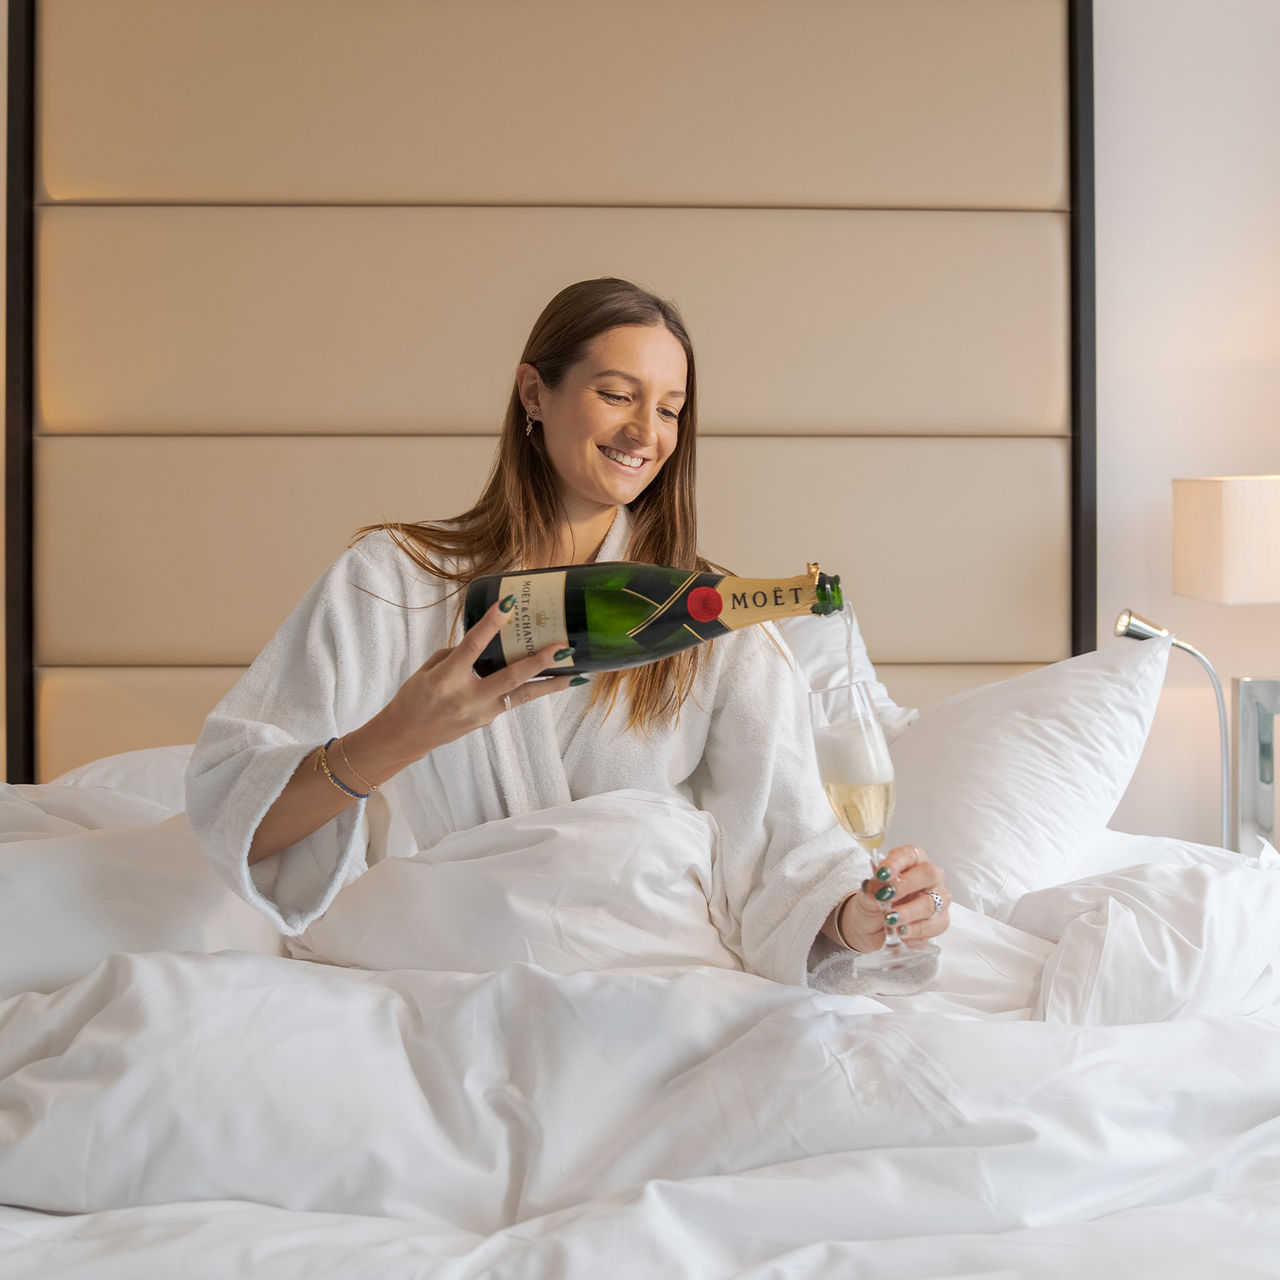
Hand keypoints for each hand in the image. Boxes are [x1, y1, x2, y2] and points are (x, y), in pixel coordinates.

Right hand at [347, 597, 577, 779]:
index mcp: (447, 678)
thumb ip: (456, 654)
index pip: (473, 646)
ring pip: (522, 696)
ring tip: (578, 675)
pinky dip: (532, 690)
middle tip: (564, 649)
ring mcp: (482, 713)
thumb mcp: (428, 669)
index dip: (491, 624)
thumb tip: (486, 644)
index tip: (509, 604)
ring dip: (552, 685)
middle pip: (510, 677)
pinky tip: (552, 682)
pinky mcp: (488, 721)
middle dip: (539, 662)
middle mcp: (468, 697)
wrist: (407, 736)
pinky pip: (513, 701)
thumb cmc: (415, 697)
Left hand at [836, 845, 949, 952]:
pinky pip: (935, 925)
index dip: (896, 863)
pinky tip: (901, 932)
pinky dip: (915, 931)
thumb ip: (872, 888)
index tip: (881, 874)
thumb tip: (878, 885)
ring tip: (890, 920)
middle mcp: (929, 877)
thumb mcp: (867, 893)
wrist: (869, 926)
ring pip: (931, 903)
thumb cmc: (873, 902)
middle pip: (928, 874)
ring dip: (909, 913)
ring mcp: (938, 899)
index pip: (909, 854)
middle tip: (886, 897)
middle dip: (906, 886)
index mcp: (911, 861)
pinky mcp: (940, 920)